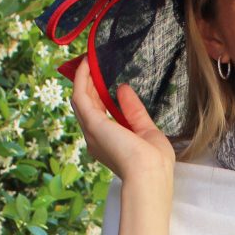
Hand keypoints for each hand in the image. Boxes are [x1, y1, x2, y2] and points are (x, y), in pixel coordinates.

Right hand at [70, 57, 175, 183]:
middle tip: (91, 65)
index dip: (98, 95)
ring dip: (82, 79)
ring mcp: (92, 130)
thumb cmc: (153, 160)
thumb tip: (123, 89)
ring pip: (81, 99)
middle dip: (88, 84)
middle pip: (86, 105)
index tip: (101, 79)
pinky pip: (81, 96)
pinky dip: (82, 79)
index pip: (99, 114)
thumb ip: (133, 110)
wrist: (150, 174)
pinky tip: (87, 66)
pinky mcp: (92, 123)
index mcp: (108, 142)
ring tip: (87, 61)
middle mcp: (95, 137)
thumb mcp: (146, 129)